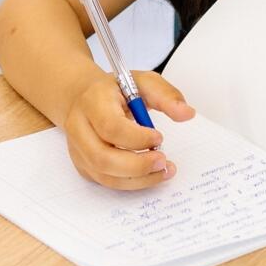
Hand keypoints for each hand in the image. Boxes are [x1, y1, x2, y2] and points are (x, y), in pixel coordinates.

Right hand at [62, 70, 193, 191]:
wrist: (84, 97)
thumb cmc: (115, 90)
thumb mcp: (142, 82)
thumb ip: (166, 95)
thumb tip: (187, 114)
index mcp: (93, 101)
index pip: (110, 127)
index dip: (137, 138)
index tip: (159, 138)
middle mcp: (79, 127)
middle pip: (102, 157)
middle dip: (137, 165)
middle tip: (164, 161)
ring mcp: (78, 149)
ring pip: (104, 174)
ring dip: (138, 179)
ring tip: (163, 170)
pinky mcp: (83, 164)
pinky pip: (106, 181)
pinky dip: (131, 183)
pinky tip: (150, 174)